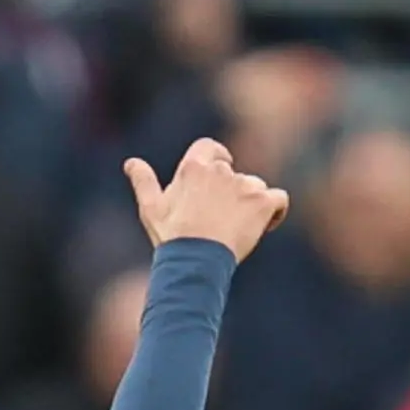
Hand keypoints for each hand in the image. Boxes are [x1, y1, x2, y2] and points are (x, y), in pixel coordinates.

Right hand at [125, 139, 288, 264]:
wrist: (195, 261)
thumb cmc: (172, 238)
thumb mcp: (151, 209)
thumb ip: (144, 182)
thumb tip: (130, 163)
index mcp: (194, 168)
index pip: (210, 148)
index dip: (218, 158)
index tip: (220, 170)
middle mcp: (221, 171)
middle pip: (234, 175)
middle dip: (232, 194)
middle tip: (221, 221)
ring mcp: (244, 185)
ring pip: (255, 188)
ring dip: (251, 205)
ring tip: (237, 230)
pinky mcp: (262, 202)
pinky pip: (279, 199)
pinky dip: (275, 211)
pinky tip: (266, 225)